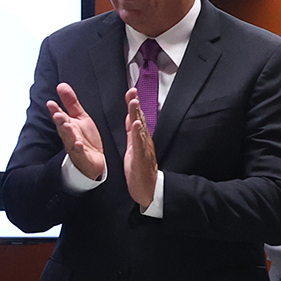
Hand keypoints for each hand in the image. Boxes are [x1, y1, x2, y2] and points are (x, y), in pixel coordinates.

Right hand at [47, 83, 104, 181]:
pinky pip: (80, 153)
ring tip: (67, 125)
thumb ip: (70, 102)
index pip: (60, 116)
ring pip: (69, 139)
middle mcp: (69, 136)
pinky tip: (78, 143)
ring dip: (67, 133)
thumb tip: (61, 85)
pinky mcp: (82, 158)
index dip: (55, 110)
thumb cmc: (85, 139)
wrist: (94, 160)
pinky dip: (78, 149)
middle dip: (60, 121)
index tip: (51, 103)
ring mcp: (74, 147)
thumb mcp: (79, 116)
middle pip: (63, 128)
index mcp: (68, 125)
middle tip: (57, 114)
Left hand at [122, 89, 158, 208]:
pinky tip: (135, 125)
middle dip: (135, 105)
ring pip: (140, 129)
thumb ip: (132, 132)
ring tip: (134, 102)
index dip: (133, 104)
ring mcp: (143, 149)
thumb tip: (131, 117)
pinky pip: (138, 145)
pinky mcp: (140, 158)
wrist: (149, 189)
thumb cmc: (140, 170)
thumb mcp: (134, 147)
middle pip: (140, 120)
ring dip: (137, 115)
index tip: (131, 91)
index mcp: (140, 139)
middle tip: (132, 90)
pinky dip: (137, 134)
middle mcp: (144, 141)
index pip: (137, 118)